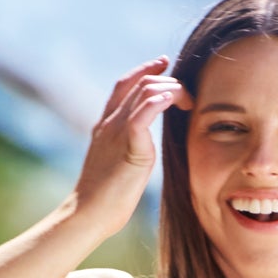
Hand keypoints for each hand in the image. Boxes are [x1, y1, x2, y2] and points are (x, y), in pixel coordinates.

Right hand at [72, 58, 185, 241]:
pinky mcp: (128, 144)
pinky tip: (172, 100)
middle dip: (165, 78)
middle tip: (187, 92)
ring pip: (144, 91)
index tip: (164, 64)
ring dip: (170, 89)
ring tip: (187, 101)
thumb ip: (130, 146)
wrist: (90, 212)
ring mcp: (116, 131)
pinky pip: (143, 113)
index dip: (144, 70)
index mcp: (106, 125)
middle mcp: (109, 122)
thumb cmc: (107, 196)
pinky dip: (159, 101)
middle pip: (138, 83)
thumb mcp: (119, 162)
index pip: (124, 85)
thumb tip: (144, 146)